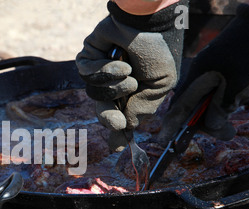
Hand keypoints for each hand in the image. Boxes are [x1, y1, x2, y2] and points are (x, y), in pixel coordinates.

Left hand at [76, 1, 185, 151]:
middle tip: (117, 123)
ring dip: (114, 88)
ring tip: (129, 75)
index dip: (117, 133)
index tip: (117, 147)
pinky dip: (105, 72)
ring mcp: (100, 71)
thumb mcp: (161, 84)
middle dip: (109, 119)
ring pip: (94, 93)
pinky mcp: (88, 56)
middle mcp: (113, 84)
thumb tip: (127, 126)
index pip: (120, 117)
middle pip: (102, 110)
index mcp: (131, 92)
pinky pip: (87, 74)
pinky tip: (121, 65)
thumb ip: (144, 107)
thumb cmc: (159, 50)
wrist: (150, 21)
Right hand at [158, 4, 248, 144]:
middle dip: (214, 122)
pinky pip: (226, 93)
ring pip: (215, 102)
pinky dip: (239, 96)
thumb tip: (212, 126)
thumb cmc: (247, 50)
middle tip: (230, 133)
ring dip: (231, 106)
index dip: (170, 127)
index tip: (163, 143)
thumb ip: (222, 106)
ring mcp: (212, 75)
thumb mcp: (237, 82)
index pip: (177, 109)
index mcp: (195, 80)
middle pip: (197, 110)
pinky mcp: (224, 73)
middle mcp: (199, 79)